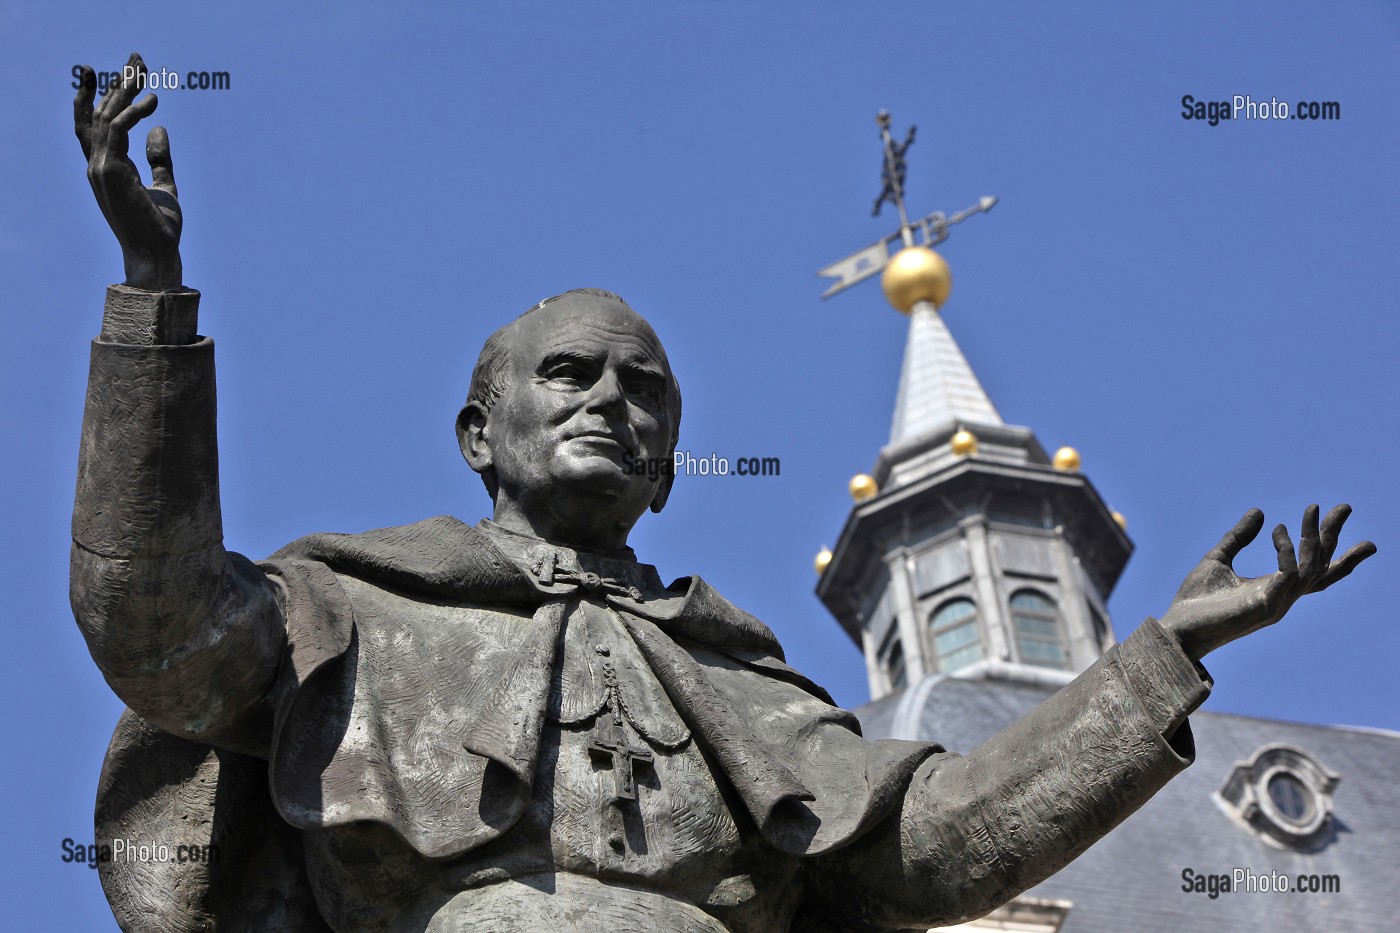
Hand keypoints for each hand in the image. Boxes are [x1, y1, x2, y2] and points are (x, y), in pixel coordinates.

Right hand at [74, 53, 181, 290]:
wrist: (156, 254)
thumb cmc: (159, 227)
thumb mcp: (165, 187)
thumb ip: (160, 159)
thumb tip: (160, 129)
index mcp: (106, 168)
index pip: (93, 125)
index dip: (94, 96)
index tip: (104, 71)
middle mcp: (97, 165)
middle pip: (99, 112)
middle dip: (117, 81)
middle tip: (136, 56)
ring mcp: (100, 168)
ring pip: (105, 116)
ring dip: (124, 88)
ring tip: (143, 67)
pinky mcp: (111, 171)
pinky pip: (117, 129)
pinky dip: (133, 111)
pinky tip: (153, 100)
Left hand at [1159, 505, 1373, 659]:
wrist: (1177, 629)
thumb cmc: (1196, 602)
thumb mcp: (1218, 559)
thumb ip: (1238, 537)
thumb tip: (1259, 511)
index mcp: (1274, 588)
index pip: (1315, 571)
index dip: (1337, 552)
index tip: (1344, 523)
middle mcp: (1282, 597)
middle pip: (1322, 567)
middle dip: (1334, 536)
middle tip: (1345, 506)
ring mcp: (1277, 603)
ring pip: (1310, 568)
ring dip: (1313, 537)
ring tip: (1311, 508)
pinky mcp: (1265, 605)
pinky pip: (1288, 574)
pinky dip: (1286, 550)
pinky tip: (1278, 529)